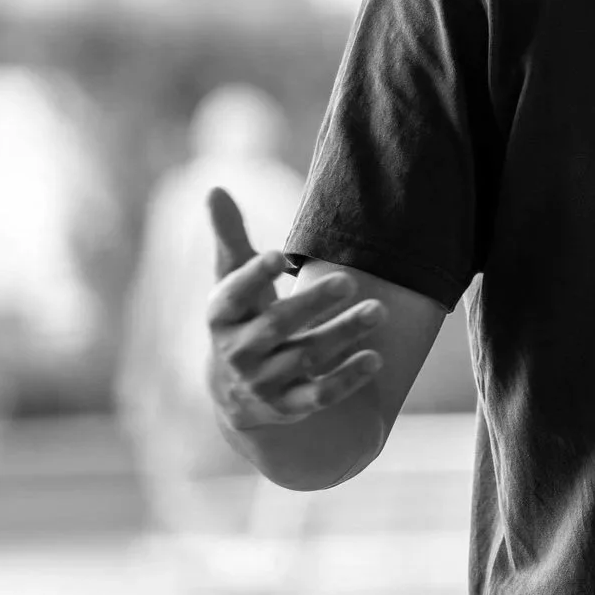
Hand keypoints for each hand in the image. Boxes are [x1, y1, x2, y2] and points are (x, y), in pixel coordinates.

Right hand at [204, 187, 385, 427]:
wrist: (234, 393)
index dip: (251, 277)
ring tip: (379, 310)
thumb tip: (214, 188)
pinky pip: (319, 396)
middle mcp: (238, 352)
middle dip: (312, 304)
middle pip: (275, 327)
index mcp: (220, 317)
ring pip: (305, 358)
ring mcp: (263, 382)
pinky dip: (346, 379)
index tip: (275, 255)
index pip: (230, 296)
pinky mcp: (289, 407)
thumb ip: (229, 238)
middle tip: (349, 279)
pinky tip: (376, 357)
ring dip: (343, 334)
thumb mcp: (230, 282)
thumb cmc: (241, 318)